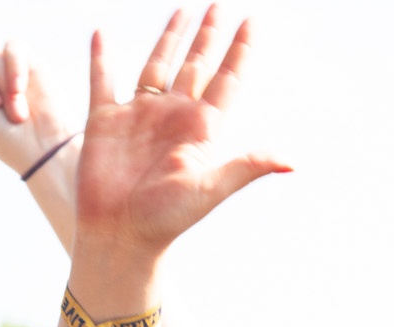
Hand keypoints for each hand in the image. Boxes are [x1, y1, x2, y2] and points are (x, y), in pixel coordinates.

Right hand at [73, 7, 289, 260]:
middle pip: (196, 63)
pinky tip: (102, 33)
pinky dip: (102, 57)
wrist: (120, 236)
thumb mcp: (210, 189)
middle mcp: (173, 116)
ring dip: (169, 37)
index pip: (226, 79)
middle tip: (219, 5)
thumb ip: (247, 167)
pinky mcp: (105, 121)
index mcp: (200, 128)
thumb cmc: (167, 219)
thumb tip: (292, 162)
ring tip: (182, 11)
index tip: (252, 21)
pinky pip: (103, 79)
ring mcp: (140, 116)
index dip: (240, 50)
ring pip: (157, 64)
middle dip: (208, 35)